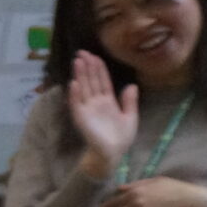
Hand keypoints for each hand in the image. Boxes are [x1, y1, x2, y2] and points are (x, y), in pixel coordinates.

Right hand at [69, 51, 138, 174]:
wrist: (113, 154)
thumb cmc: (121, 138)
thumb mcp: (131, 117)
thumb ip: (130, 101)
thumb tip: (132, 85)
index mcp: (108, 101)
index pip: (102, 80)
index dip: (98, 68)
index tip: (93, 55)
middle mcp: (96, 102)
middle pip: (91, 81)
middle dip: (87, 67)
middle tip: (82, 52)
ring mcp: (87, 109)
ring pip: (83, 88)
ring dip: (80, 75)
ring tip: (77, 61)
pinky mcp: (81, 118)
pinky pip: (77, 103)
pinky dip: (75, 93)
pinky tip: (74, 83)